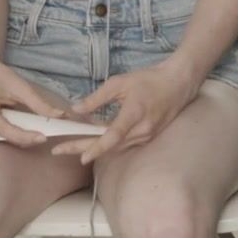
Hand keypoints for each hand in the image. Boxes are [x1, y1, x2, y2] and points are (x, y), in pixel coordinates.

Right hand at [0, 54, 68, 147]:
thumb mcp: (19, 86)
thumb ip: (38, 103)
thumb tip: (60, 115)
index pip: (6, 130)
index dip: (26, 136)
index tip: (43, 138)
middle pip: (7, 137)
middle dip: (28, 136)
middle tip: (49, 133)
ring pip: (7, 138)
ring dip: (24, 134)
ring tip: (41, 129)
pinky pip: (5, 134)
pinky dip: (18, 130)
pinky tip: (30, 126)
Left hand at [55, 62, 198, 164]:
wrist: (179, 83)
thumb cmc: (149, 80)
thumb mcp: (120, 83)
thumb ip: (97, 98)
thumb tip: (76, 110)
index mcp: (134, 114)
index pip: (113, 136)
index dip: (97, 147)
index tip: (81, 157)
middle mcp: (141, 130)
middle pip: (108, 146)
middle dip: (82, 148)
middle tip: (58, 151)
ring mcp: (146, 136)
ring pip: (115, 147)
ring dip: (93, 146)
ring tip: (70, 145)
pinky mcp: (148, 137)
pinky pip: (124, 144)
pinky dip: (107, 143)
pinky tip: (92, 140)